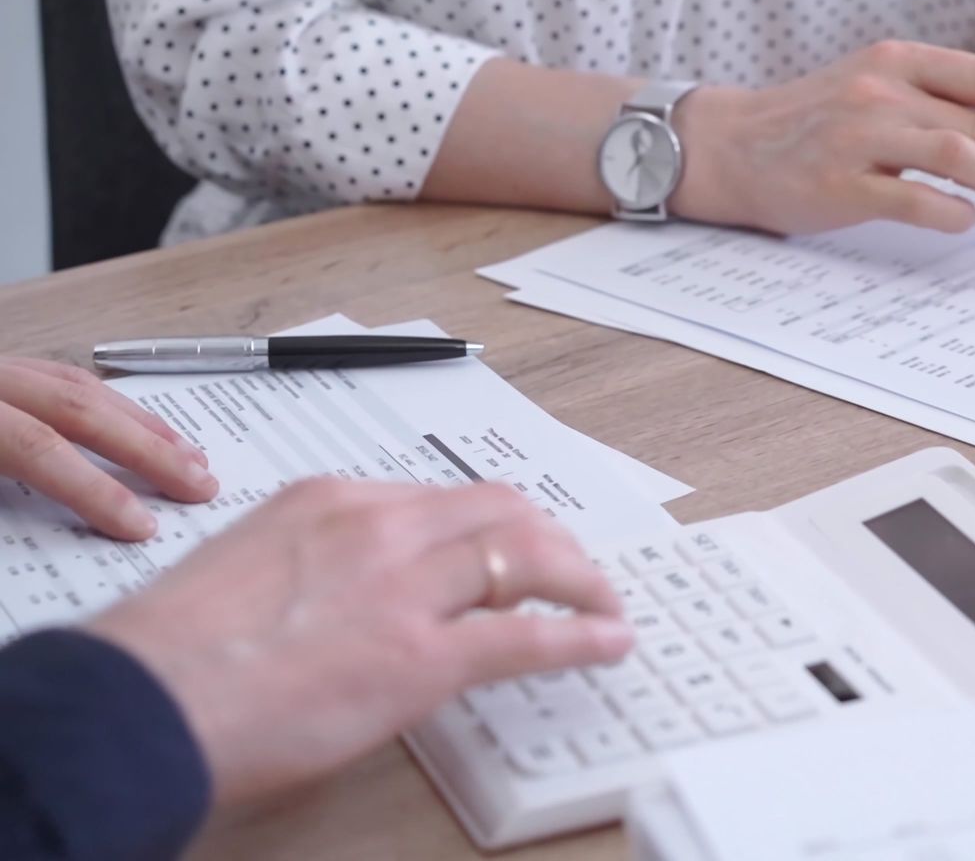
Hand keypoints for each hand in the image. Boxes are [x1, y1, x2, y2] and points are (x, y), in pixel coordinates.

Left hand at [0, 358, 216, 539]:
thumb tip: (36, 551)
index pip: (36, 446)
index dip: (92, 488)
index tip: (138, 525)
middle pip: (78, 408)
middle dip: (146, 450)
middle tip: (197, 485)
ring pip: (80, 385)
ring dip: (140, 423)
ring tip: (185, 455)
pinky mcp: (4, 371)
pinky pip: (64, 376)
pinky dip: (108, 402)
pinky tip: (131, 422)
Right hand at [85, 479, 632, 803]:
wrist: (137, 705)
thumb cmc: (167, 656)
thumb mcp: (244, 573)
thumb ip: (310, 569)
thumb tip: (344, 602)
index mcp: (328, 501)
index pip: (437, 498)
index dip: (485, 524)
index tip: (504, 542)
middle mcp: (377, 528)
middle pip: (498, 511)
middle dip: (546, 537)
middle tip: (571, 566)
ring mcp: (406, 588)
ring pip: (526, 556)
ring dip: (578, 577)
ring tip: (601, 600)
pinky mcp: (424, 656)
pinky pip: (529, 635)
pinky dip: (581, 634)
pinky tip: (606, 641)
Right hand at [668, 40, 974, 233]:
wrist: (730, 147)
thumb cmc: (816, 124)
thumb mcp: (878, 91)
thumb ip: (940, 104)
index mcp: (900, 61)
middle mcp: (883, 90)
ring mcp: (858, 134)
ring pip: (959, 154)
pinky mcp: (838, 182)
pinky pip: (911, 198)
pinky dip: (950, 212)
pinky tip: (968, 222)